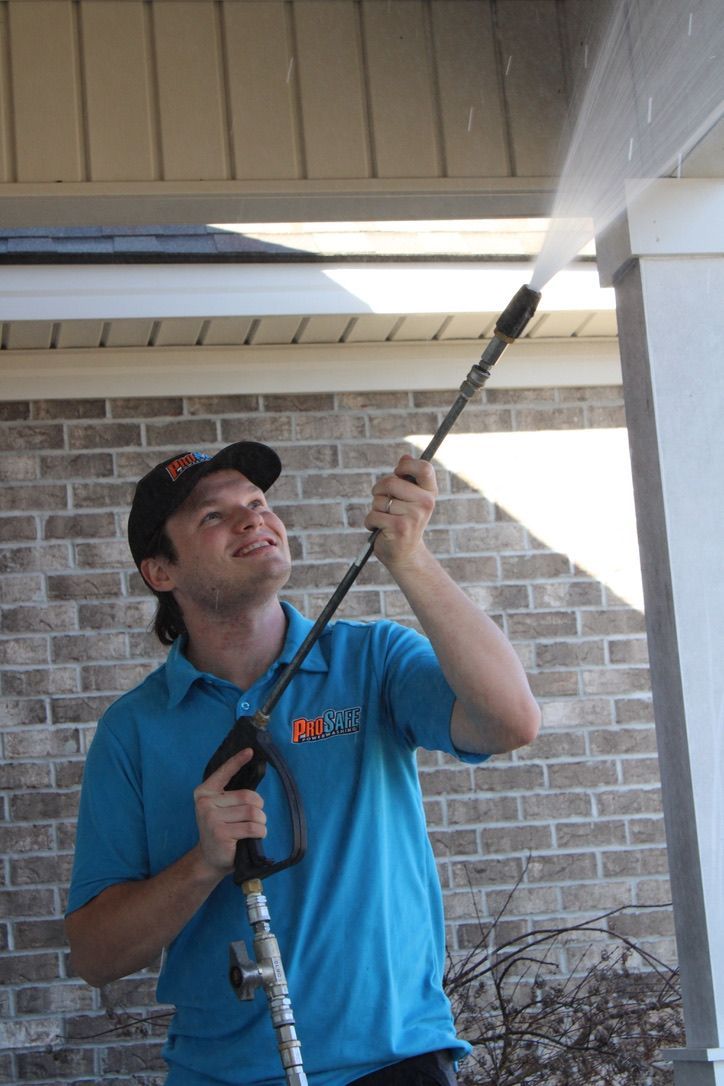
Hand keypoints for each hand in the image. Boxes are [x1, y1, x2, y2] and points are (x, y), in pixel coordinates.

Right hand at [193, 749, 266, 875]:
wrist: (209, 859)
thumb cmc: (221, 830)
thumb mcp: (221, 809)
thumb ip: (232, 796)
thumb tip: (253, 779)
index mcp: (205, 792)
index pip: (224, 772)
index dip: (237, 761)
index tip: (250, 751)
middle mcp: (206, 803)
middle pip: (249, 797)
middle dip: (259, 808)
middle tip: (256, 818)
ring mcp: (212, 819)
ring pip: (253, 813)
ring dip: (261, 822)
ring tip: (254, 829)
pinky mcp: (221, 834)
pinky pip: (252, 827)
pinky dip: (260, 832)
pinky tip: (255, 837)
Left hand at [364, 454, 436, 568]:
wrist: (405, 554)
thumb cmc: (404, 522)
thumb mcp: (410, 499)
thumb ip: (408, 478)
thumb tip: (405, 456)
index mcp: (430, 493)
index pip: (424, 467)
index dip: (406, 465)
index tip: (398, 473)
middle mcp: (426, 503)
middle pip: (391, 481)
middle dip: (379, 491)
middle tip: (385, 503)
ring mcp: (413, 516)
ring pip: (379, 500)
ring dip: (376, 509)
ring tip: (387, 520)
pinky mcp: (399, 528)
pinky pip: (373, 515)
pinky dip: (370, 522)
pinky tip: (380, 530)